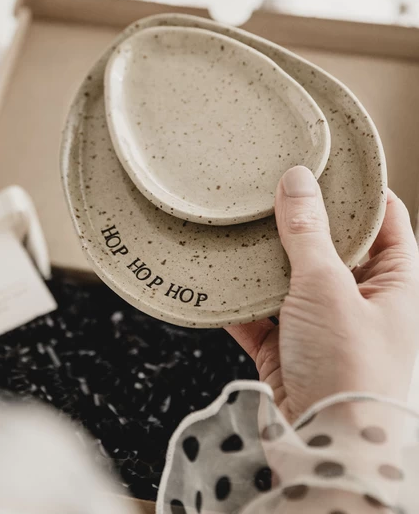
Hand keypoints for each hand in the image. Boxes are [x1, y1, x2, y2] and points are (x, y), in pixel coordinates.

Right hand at [227, 165, 418, 422]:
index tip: (326, 162)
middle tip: (268, 188)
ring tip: (238, 227)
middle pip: (333, 249)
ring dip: (265, 264)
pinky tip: (218, 280)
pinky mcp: (291, 356)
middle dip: (300, 223)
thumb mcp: (328, 287)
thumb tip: (299, 179)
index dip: (359, 192)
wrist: (329, 454)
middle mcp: (365, 306)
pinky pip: (263, 319)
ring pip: (293, 283)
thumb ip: (308, 232)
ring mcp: (325, 331)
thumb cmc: (350, 370)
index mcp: (398, 286)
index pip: (386, 223)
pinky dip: (241, 304)